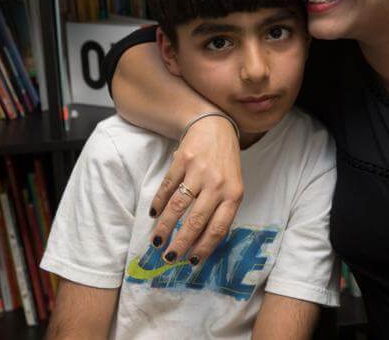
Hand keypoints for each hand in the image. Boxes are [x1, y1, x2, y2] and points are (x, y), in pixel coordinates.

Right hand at [149, 115, 242, 264]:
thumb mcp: (233, 186)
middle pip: (196, 220)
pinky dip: (158, 203)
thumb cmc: (225, 163)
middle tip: (169, 258)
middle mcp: (218, 184)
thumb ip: (222, 211)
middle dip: (180, 242)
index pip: (219, 228)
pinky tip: (154, 215)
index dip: (204, 247)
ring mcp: (199, 171)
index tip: (192, 261)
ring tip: (157, 241)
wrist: (215, 127)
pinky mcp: (183, 160)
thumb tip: (203, 244)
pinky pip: (167, 187)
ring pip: (178, 206)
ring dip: (165, 227)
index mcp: (234, 194)